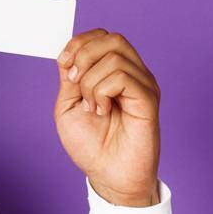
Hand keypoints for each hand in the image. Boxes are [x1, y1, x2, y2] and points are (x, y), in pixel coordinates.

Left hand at [53, 29, 160, 206]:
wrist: (108, 176)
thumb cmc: (92, 145)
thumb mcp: (68, 106)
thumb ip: (69, 78)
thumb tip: (68, 52)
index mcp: (113, 72)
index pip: (101, 37)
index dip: (79, 43)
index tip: (64, 65)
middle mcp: (132, 74)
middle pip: (112, 39)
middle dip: (84, 57)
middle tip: (75, 85)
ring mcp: (143, 85)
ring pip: (115, 57)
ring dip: (91, 82)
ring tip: (92, 108)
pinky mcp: (148, 99)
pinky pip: (123, 77)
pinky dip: (103, 92)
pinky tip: (103, 111)